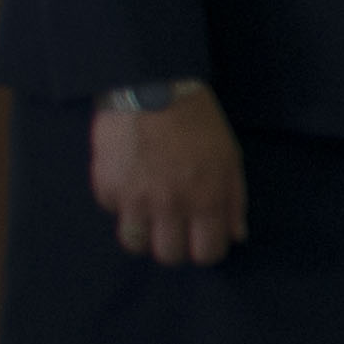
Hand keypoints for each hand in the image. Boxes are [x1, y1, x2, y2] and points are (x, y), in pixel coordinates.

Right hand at [93, 87, 247, 266]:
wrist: (153, 88)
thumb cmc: (198, 122)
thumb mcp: (229, 158)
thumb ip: (234, 201)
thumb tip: (236, 236)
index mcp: (207, 200)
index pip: (207, 253)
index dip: (205, 251)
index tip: (201, 241)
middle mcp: (171, 205)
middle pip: (168, 255)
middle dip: (173, 247)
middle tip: (172, 230)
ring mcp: (135, 199)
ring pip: (134, 243)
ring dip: (142, 233)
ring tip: (147, 215)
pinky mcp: (106, 186)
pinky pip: (111, 209)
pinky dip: (119, 201)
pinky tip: (128, 181)